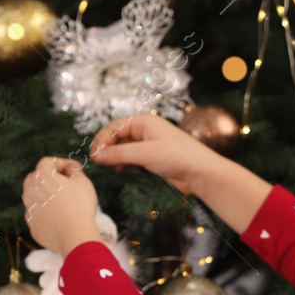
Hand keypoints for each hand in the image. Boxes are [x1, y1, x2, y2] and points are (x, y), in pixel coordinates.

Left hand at [23, 157, 101, 254]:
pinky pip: (38, 215)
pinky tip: (59, 217)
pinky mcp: (32, 226)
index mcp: (41, 176)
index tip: (74, 168)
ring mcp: (29, 210)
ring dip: (45, 196)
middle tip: (64, 182)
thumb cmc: (80, 205)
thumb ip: (75, 169)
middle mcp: (29, 191)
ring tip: (62, 201)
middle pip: (35, 178)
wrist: (75, 236)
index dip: (62, 162)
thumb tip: (71, 166)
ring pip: (34, 198)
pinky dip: (46, 213)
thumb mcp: (83, 181)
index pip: (47, 161)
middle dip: (48, 177)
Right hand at [88, 113, 223, 195]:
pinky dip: (123, 162)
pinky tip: (118, 169)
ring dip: (114, 156)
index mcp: (144, 121)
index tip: (93, 154)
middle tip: (96, 161)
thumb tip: (97, 155)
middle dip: (106, 147)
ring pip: (124, 147)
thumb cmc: (178, 157)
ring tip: (106, 167)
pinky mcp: (152, 156)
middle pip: (118, 136)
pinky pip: (132, 156)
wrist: (201, 172)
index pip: (115, 127)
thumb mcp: (145, 154)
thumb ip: (119, 154)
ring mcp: (149, 143)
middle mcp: (145, 130)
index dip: (102, 139)